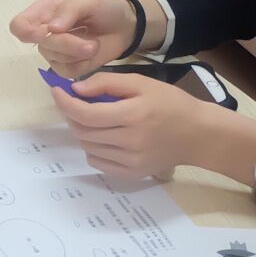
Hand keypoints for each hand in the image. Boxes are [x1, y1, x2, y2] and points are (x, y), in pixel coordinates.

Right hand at [11, 0, 141, 76]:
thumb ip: (69, 10)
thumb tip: (51, 29)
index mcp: (43, 12)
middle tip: (89, 43)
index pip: (18, 26)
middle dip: (65, 45)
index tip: (47, 32)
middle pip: (40, 45)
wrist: (125, 26)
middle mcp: (44, 33)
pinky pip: (66, 72)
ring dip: (77, 54)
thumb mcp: (89, 0)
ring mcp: (55, 52)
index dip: (27, 32)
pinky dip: (81, 64)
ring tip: (94, 44)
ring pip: (54, 59)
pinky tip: (90, 54)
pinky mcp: (67, 68)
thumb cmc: (104, 8)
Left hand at [49, 72, 217, 178]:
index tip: (57, 91)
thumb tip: (76, 89)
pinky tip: (101, 136)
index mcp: (132, 115)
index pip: (85, 114)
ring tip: (89, 117)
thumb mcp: (142, 83)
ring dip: (81, 131)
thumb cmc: (171, 103)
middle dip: (71, 114)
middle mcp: (130, 142)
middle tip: (72, 102)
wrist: (198, 134)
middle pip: (83, 131)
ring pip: (88, 147)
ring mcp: (131, 161)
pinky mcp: (133, 173)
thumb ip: (107, 82)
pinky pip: (99, 162)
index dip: (65, 103)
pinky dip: (92, 148)